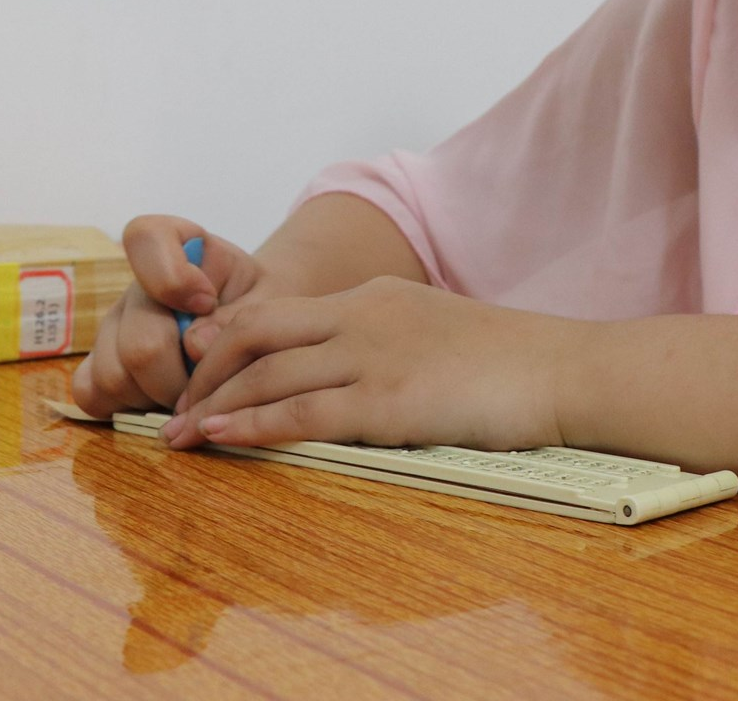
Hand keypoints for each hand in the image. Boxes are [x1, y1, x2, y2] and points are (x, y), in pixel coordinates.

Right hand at [70, 215, 275, 416]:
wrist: (255, 322)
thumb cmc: (261, 304)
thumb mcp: (270, 300)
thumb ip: (241, 316)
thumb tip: (194, 345)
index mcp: (177, 247)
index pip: (144, 238)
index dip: (172, 278)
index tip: (206, 301)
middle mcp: (135, 286)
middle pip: (139, 342)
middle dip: (181, 376)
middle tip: (212, 380)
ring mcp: (112, 326)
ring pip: (115, 376)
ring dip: (160, 398)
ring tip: (193, 391)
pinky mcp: (99, 363)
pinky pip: (92, 393)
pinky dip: (128, 408)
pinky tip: (162, 400)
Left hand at [158, 277, 583, 454]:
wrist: (564, 369)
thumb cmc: (513, 362)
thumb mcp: (438, 332)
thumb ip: (391, 342)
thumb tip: (359, 378)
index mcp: (375, 297)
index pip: (278, 310)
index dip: (227, 341)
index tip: (199, 372)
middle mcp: (363, 316)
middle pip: (254, 331)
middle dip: (204, 372)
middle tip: (173, 407)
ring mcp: (373, 356)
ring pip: (266, 374)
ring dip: (212, 406)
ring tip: (177, 436)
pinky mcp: (387, 401)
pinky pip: (300, 412)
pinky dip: (251, 426)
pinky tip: (220, 440)